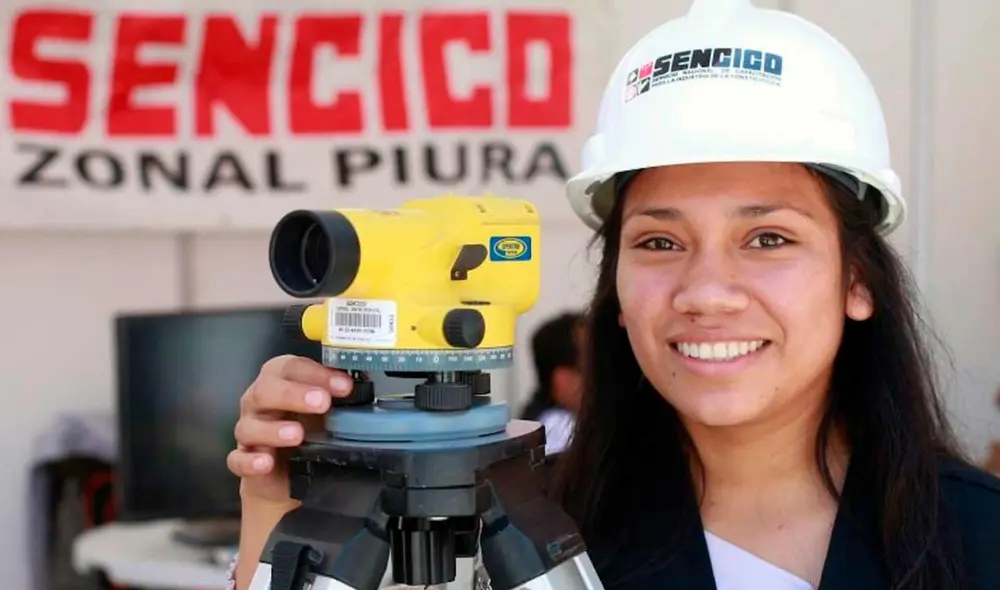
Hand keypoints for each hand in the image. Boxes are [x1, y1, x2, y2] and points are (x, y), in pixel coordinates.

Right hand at [228, 354, 353, 507]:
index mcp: (279, 381)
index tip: (343, 386)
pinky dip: (250, 461)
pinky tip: (266, 462)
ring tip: (297, 435)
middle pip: (266, 390)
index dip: (316, 374)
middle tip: (321, 402)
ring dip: (273, 429)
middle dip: (294, 394)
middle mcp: (258, 401)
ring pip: (249, 426)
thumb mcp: (323, 408)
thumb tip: (365, 386)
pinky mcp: (243, 460)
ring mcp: (248, 431)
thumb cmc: (306, 427)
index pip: (291, 367)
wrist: (287, 470)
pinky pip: (238, 459)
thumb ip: (337, 395)